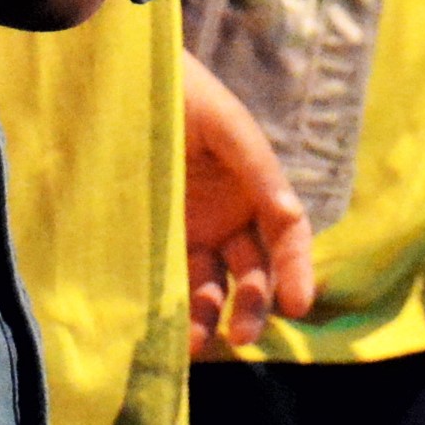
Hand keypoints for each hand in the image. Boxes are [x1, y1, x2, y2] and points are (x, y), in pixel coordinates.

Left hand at [182, 64, 315, 353]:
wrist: (126, 83)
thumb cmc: (183, 95)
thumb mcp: (225, 124)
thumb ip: (257, 166)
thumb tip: (289, 214)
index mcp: (258, 190)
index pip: (287, 237)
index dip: (296, 270)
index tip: (298, 304)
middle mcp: (231, 218)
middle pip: (253, 273)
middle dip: (252, 306)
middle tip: (242, 335)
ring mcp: (194, 232)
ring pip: (211, 286)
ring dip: (210, 316)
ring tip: (197, 342)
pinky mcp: (156, 241)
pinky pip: (171, 280)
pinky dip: (174, 307)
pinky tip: (169, 327)